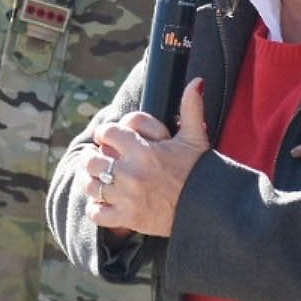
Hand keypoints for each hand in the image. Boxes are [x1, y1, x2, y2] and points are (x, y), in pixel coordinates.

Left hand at [84, 79, 212, 237]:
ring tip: (98, 179)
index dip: (105, 133)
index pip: (106, 132)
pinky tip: (105, 203)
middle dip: (92, 158)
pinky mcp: (128, 219)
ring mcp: (127, 197)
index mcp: (143, 151)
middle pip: (91, 160)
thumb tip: (196, 81)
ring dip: (91, 181)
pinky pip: (97, 213)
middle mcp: (131, 173)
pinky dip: (97, 208)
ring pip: (90, 185)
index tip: (108, 138)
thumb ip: (191, 108)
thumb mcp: (195, 138)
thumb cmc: (200, 172)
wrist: (210, 209)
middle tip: (98, 159)